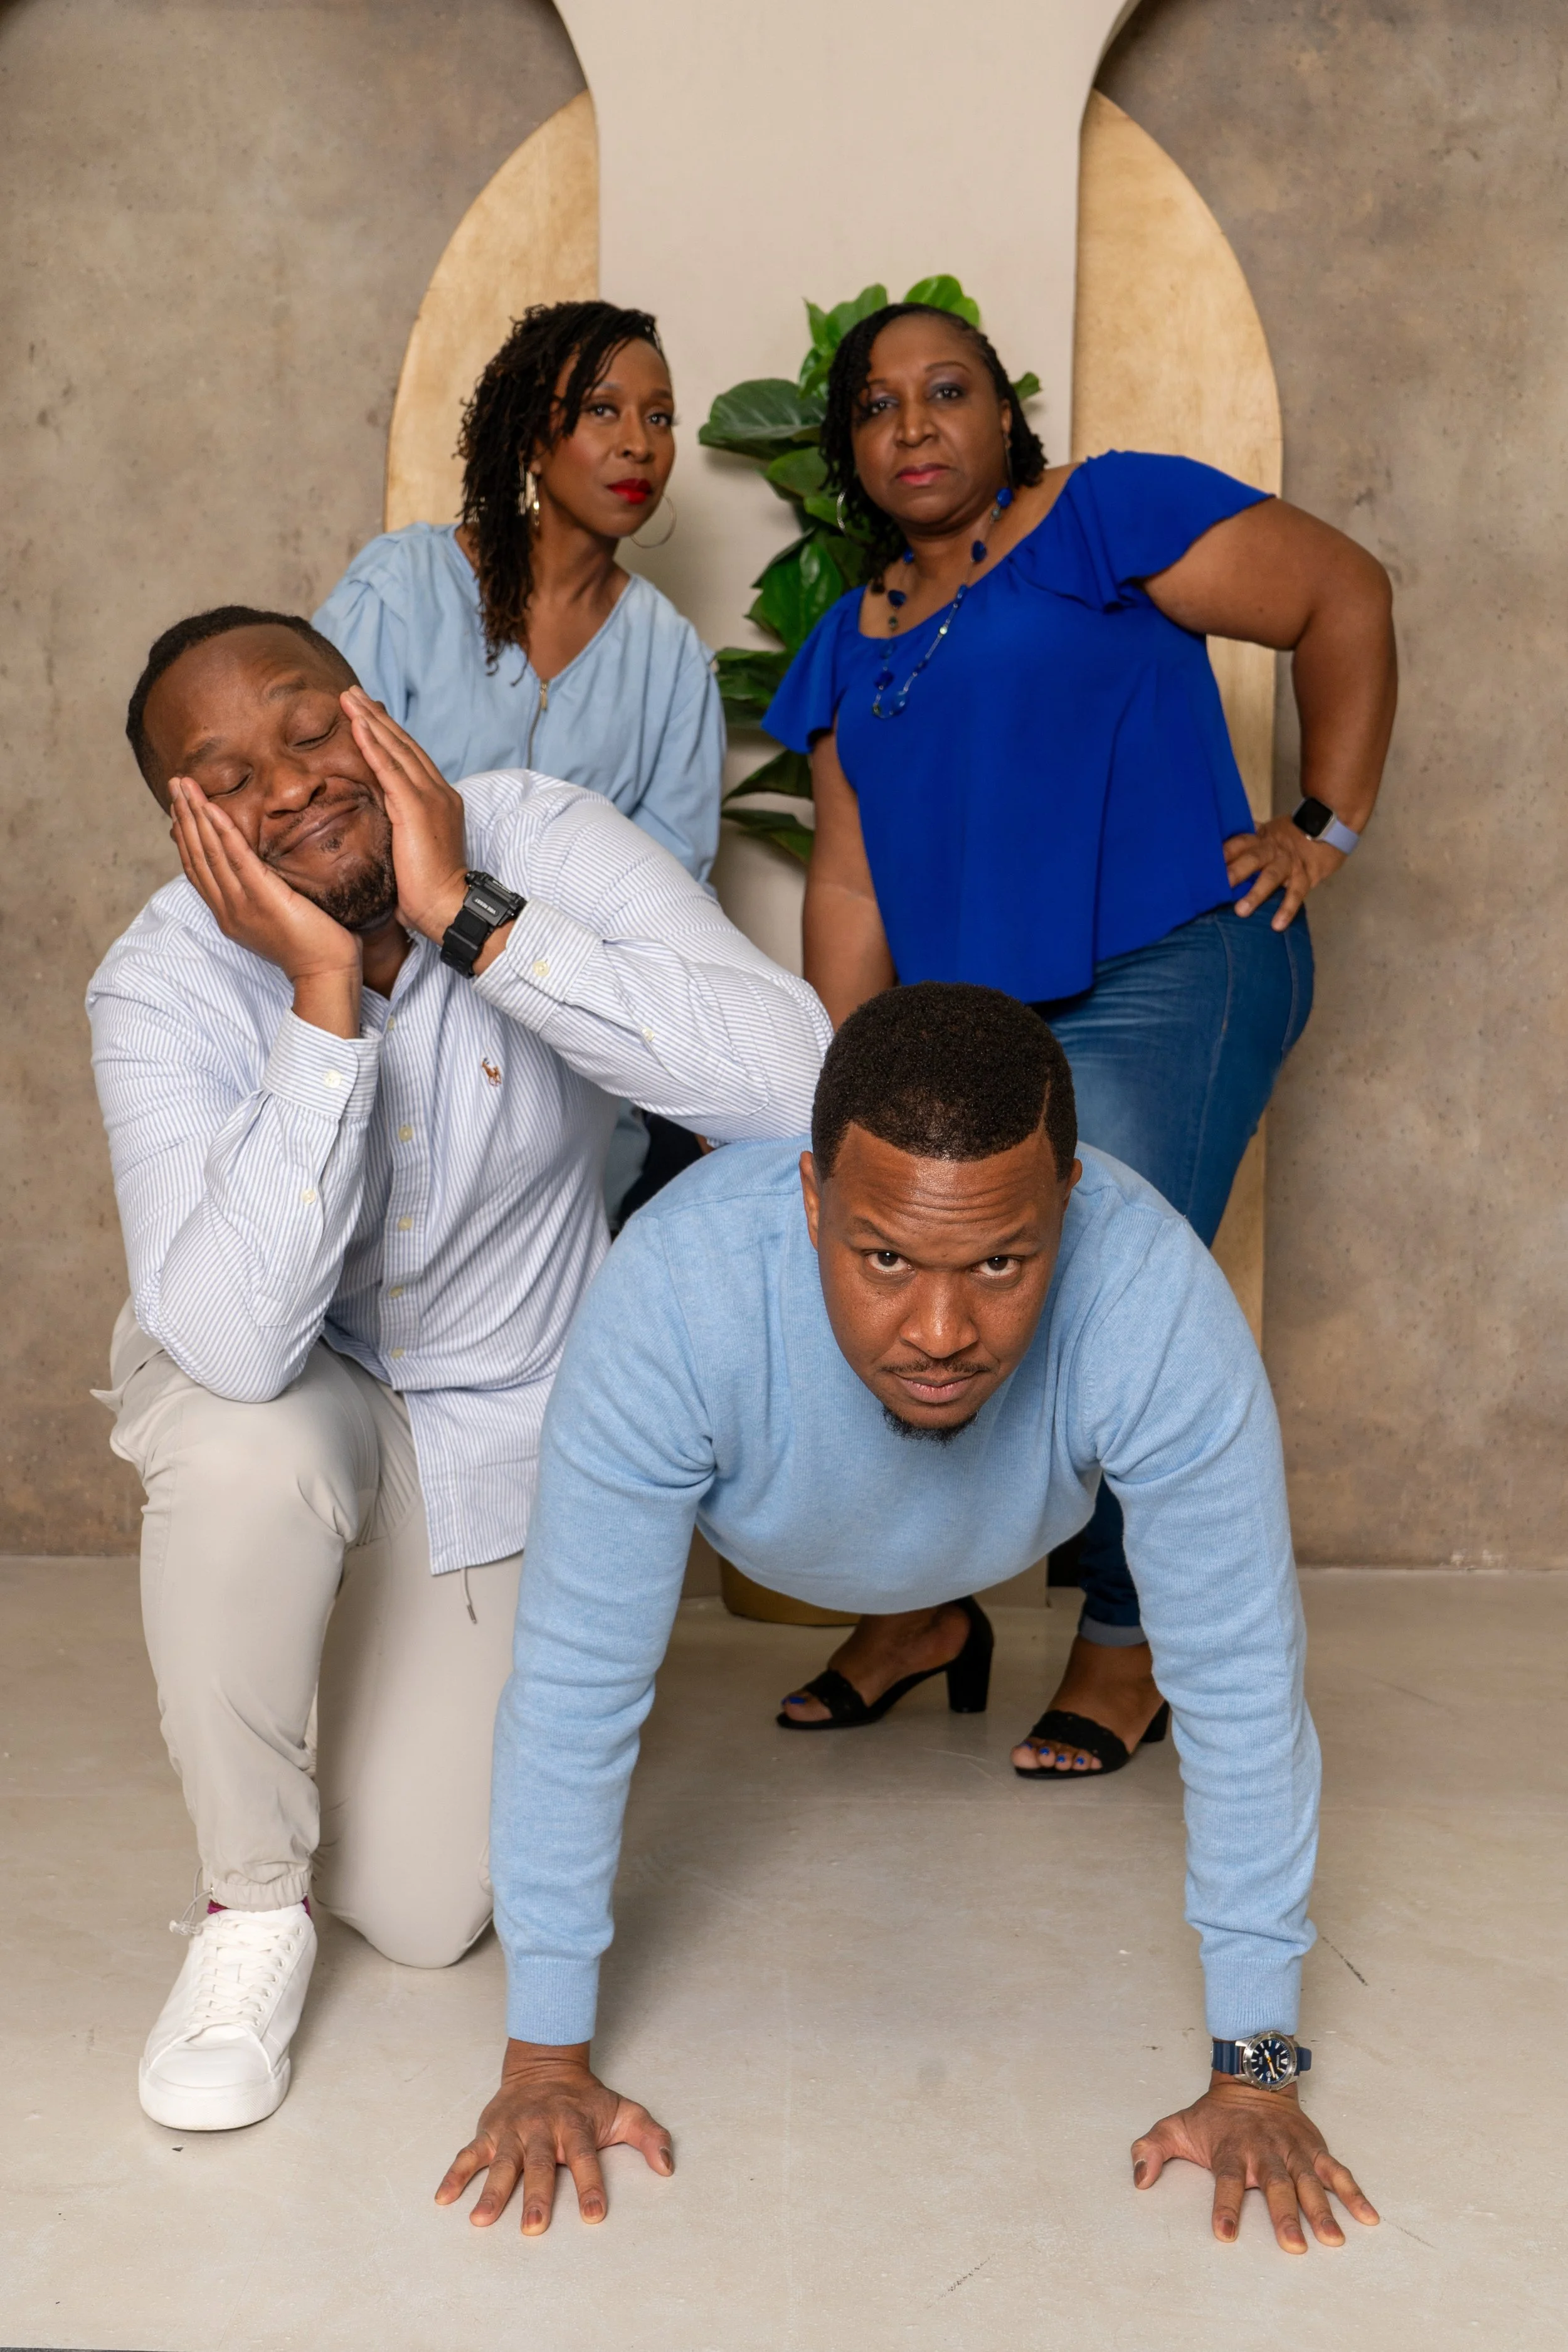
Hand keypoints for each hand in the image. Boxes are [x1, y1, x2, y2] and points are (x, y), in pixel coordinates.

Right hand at [169, 776, 360, 1035]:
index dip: (186, 836)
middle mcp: (227, 909)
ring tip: (184, 786)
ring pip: (209, 852)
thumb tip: (264, 870)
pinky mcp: (263, 898)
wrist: (327, 973)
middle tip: (174, 784)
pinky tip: (211, 808)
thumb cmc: (314, 946)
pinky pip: (236, 858)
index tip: (179, 807)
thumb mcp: (278, 916)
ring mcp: (242, 904)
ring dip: (195, 815)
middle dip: (183, 816)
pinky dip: (221, 830)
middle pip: (196, 855)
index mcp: (229, 913)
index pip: (198, 868)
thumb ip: (263, 893)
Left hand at [342, 688, 470, 943]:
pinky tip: (358, 726)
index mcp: (439, 801)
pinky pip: (390, 769)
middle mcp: (438, 793)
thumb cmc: (429, 891)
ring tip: (349, 698)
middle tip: (354, 694)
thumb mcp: (412, 850)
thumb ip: (400, 828)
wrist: (447, 906)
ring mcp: (430, 798)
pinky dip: (373, 745)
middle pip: (404, 745)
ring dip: (371, 721)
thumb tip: (382, 825)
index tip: (369, 715)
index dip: (389, 735)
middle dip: (378, 717)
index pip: (411, 759)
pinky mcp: (416, 809)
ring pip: (397, 750)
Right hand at [436, 2041, 673, 2233]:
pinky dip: (455, 2174)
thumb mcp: (622, 2110)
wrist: (545, 2064)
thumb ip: (649, 2135)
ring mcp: (513, 2130)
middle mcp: (542, 2128)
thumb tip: (668, 2167)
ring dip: (491, 2190)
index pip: (586, 2157)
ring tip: (480, 2220)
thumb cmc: (586, 2099)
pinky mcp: (489, 2131)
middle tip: (532, 2227)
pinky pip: (469, 2154)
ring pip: (503, 2162)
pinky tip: (443, 2198)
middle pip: (540, 2164)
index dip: (591, 2185)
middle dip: (536, 2196)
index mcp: (576, 2125)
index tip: (594, 2216)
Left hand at [1133, 2077, 1377, 2251]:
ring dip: (1321, 2210)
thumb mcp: (1176, 2125)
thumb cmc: (1214, 2115)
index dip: (1224, 2206)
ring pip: (1309, 2181)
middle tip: (1293, 2246)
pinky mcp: (1314, 2148)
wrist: (1251, 2079)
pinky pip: (1337, 2172)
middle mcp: (1264, 2151)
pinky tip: (1368, 2217)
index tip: (1224, 2234)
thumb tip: (1137, 2178)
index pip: (1226, 2180)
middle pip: (1274, 2185)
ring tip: (1332, 2239)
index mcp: (1231, 2149)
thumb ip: (1152, 2149)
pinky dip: (1354, 2193)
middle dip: (1283, 2215)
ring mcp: (1292, 2150)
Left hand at [1223, 815, 1344, 928]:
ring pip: (1271, 877)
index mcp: (1260, 838)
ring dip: (1256, 894)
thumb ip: (1247, 839)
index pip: (1239, 841)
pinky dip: (1287, 909)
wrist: (1330, 826)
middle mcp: (1273, 849)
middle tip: (1220, 885)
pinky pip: (1296, 893)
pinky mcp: (1306, 876)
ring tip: (1241, 911)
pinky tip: (1277, 925)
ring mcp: (1289, 863)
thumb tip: (1216, 846)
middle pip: (1252, 858)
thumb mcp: (1268, 830)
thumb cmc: (1292, 833)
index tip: (1205, 863)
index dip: (1224, 851)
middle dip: (1236, 871)